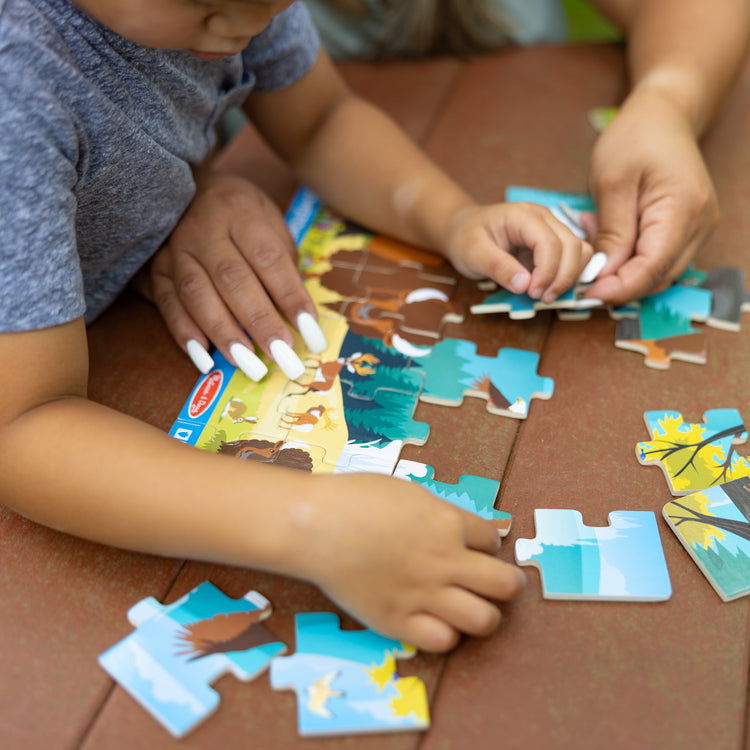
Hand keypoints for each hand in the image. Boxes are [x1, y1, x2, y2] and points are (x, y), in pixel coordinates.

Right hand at [140, 168, 326, 378]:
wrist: (187, 188)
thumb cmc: (241, 212)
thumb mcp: (270, 221)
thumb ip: (282, 265)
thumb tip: (296, 316)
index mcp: (241, 213)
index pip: (269, 260)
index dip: (290, 297)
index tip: (310, 332)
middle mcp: (205, 230)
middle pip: (233, 281)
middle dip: (260, 323)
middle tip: (283, 357)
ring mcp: (176, 249)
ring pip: (197, 295)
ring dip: (224, 334)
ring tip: (248, 364)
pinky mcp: (155, 268)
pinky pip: (167, 304)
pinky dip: (184, 333)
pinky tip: (204, 357)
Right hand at [297, 474, 524, 652]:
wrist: (313, 524)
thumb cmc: (355, 499)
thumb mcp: (408, 493)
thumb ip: (439, 514)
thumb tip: (460, 530)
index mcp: (446, 523)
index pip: (492, 539)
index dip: (487, 544)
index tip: (476, 547)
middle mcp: (444, 561)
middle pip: (505, 584)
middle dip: (507, 584)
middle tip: (496, 583)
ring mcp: (422, 594)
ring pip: (484, 619)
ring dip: (484, 613)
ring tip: (471, 607)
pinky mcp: (397, 621)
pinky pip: (443, 641)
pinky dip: (446, 632)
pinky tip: (434, 620)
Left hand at [444, 202, 593, 302]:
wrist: (464, 229)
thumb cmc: (466, 238)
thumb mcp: (474, 254)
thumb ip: (499, 268)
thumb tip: (524, 285)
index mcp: (523, 216)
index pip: (550, 242)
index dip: (547, 271)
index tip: (534, 293)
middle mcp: (544, 218)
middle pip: (572, 246)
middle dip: (562, 277)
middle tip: (541, 299)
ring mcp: (551, 229)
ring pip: (580, 251)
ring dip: (570, 276)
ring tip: (545, 296)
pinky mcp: (553, 243)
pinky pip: (574, 258)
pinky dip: (568, 275)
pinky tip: (549, 288)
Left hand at [584, 87, 718, 303]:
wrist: (662, 117)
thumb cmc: (634, 140)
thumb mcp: (611, 183)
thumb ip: (612, 233)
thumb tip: (603, 276)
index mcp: (683, 210)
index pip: (652, 268)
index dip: (618, 288)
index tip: (585, 294)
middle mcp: (699, 225)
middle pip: (658, 278)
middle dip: (618, 287)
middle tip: (580, 283)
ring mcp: (698, 229)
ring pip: (660, 274)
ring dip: (624, 277)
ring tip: (592, 262)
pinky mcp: (689, 231)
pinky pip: (660, 261)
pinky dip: (633, 264)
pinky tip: (609, 251)